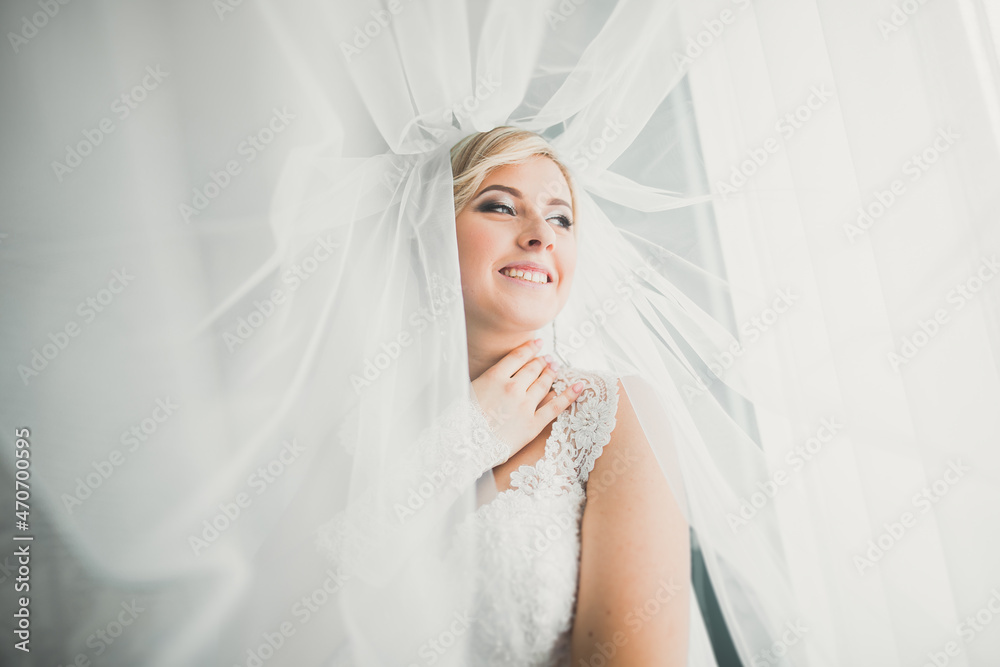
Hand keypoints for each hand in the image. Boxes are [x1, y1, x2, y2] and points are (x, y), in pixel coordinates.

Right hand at [471, 338, 585, 461]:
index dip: (529, 349)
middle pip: (532, 369)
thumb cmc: (460, 421)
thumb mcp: (467, 392)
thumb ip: (484, 382)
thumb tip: (492, 378)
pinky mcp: (533, 424)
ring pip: (543, 384)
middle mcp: (512, 388)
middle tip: (548, 358)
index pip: (517, 357)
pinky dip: (569, 395)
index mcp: (494, 377)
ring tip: (556, 367)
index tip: (537, 344)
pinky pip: (555, 406)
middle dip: (541, 362)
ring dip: (551, 373)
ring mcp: (524, 405)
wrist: (464, 446)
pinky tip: (580, 386)